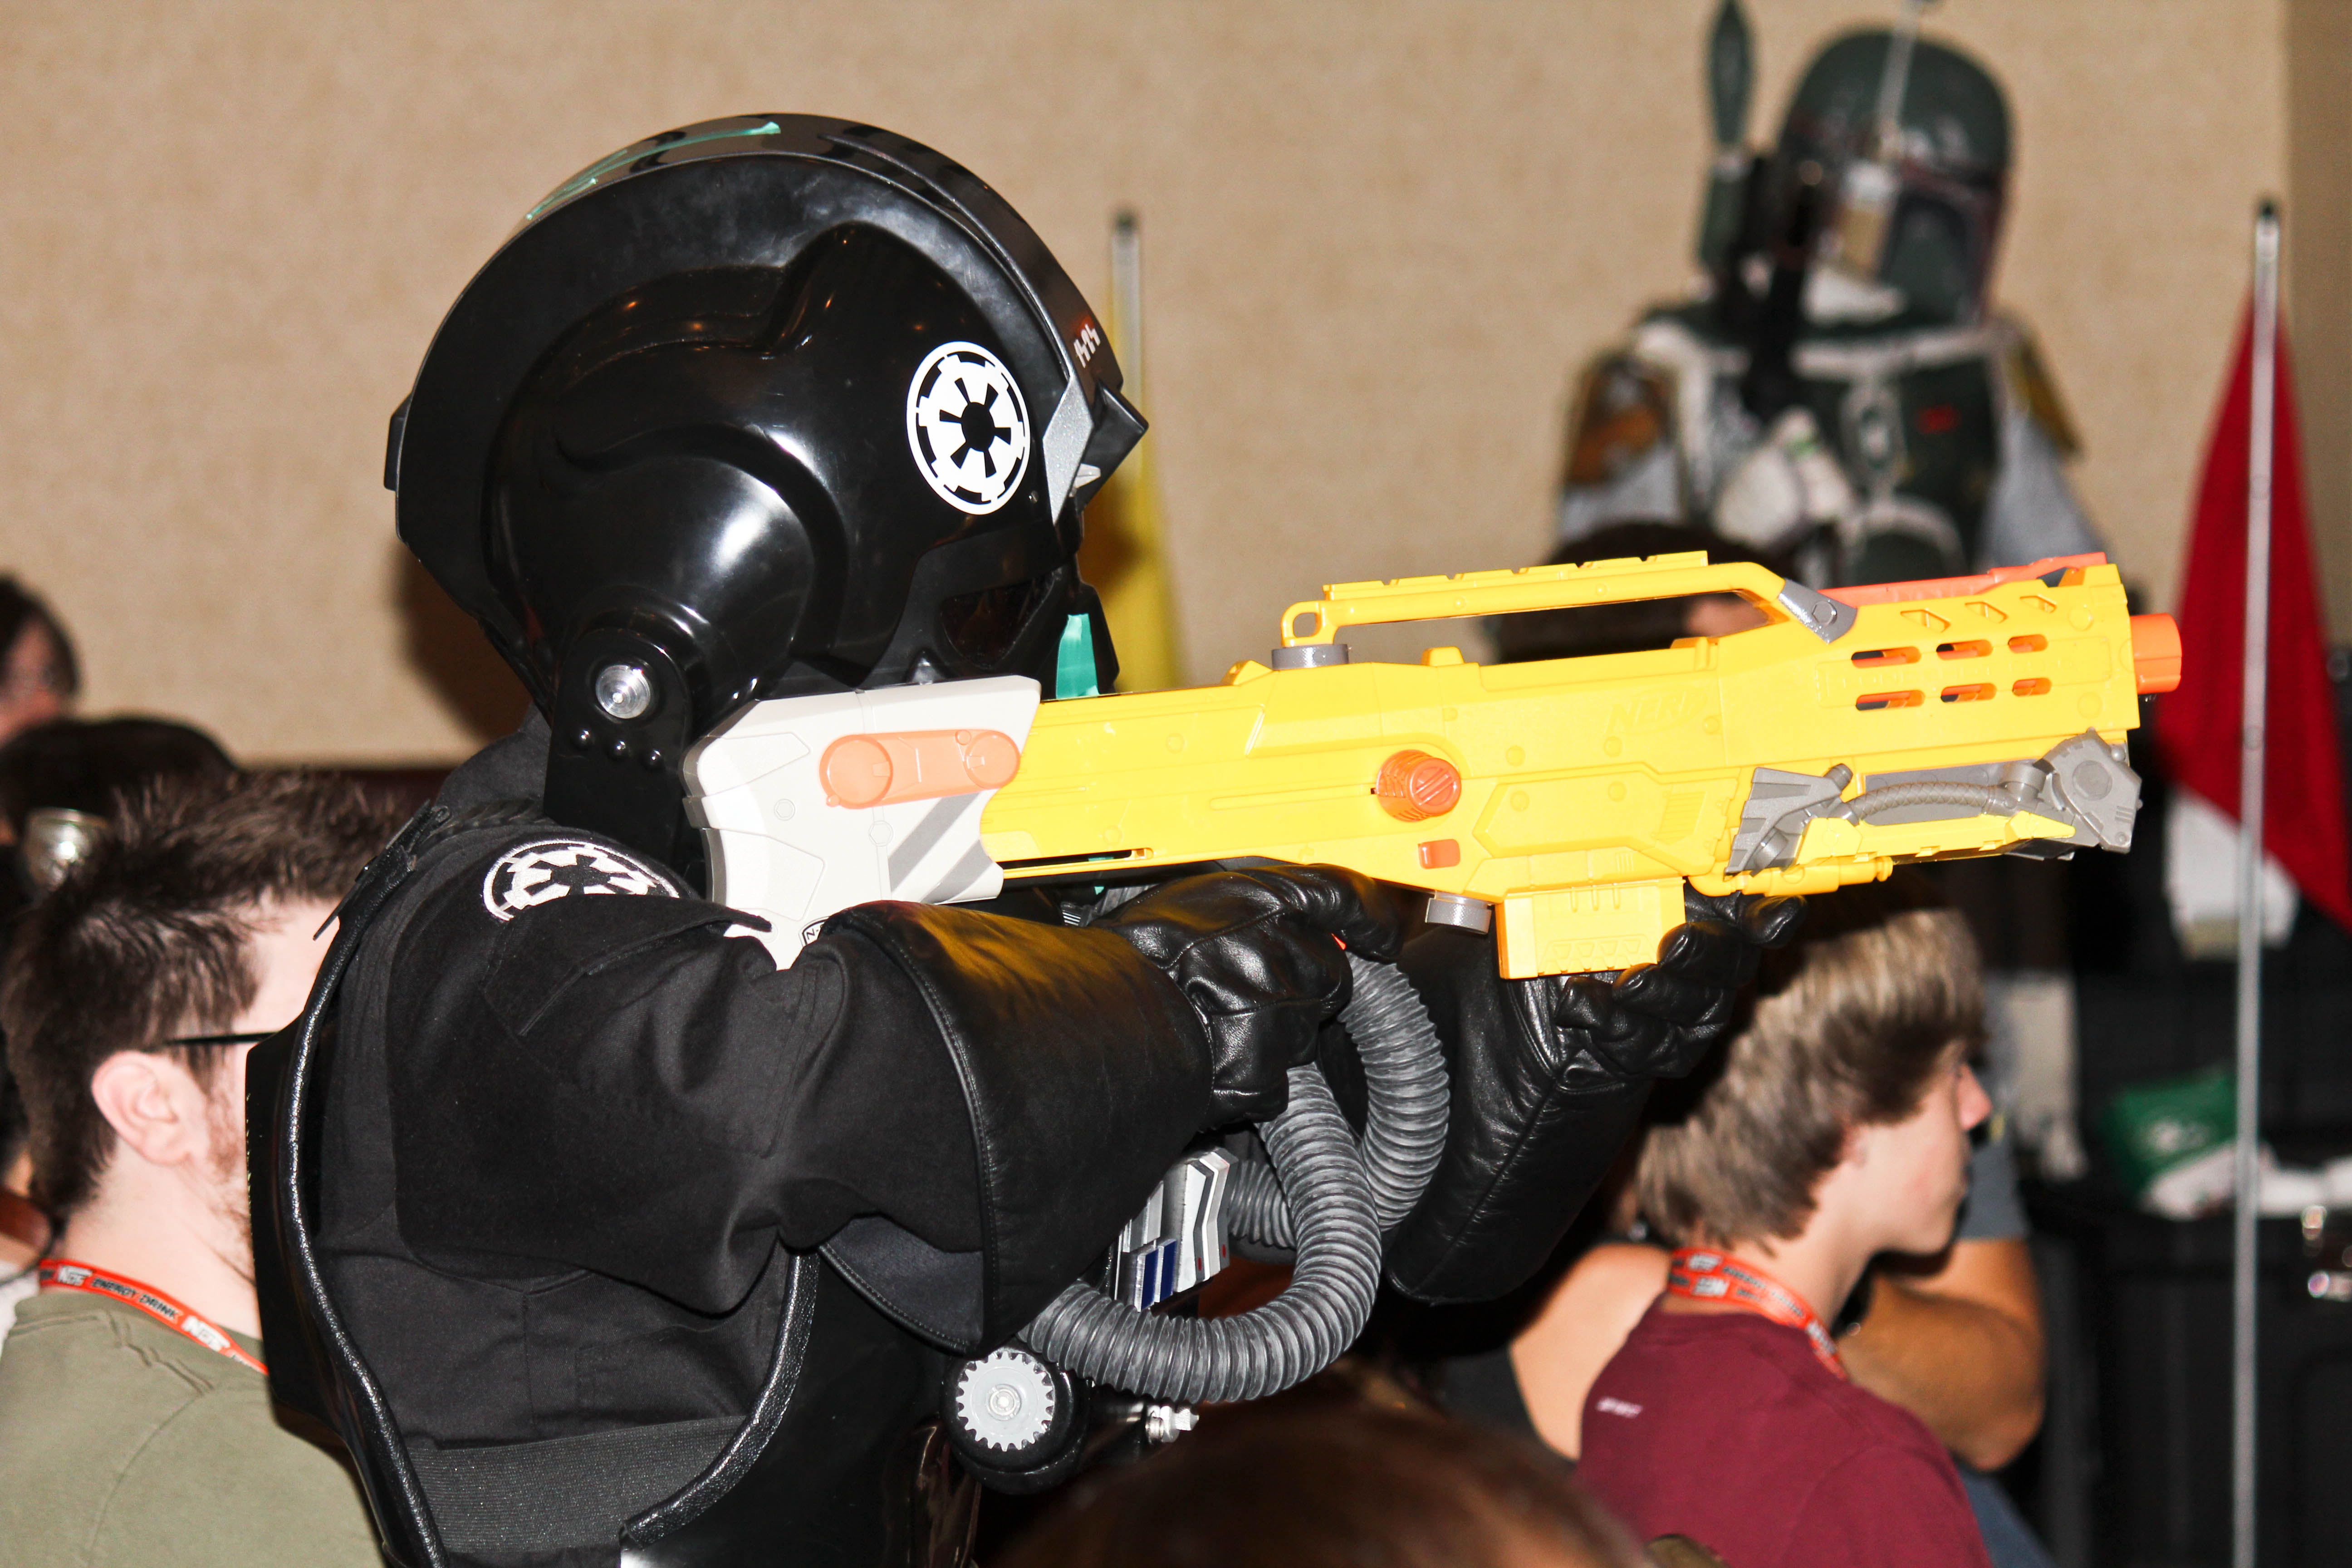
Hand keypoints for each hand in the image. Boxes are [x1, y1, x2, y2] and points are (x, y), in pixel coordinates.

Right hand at [1096, 866, 1408, 1124]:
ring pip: (1302, 1031)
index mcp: (1267, 902)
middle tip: (1245, 987)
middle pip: (1329, 977)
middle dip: (1300, 986)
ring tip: (1214, 1021)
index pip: (1343, 900)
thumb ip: (1248, 905)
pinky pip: (1276, 1080)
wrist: (1106, 1020)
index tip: (1379, 936)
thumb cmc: (1134, 958)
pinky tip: (1213, 1057)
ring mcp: (1281, 1017)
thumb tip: (1284, 912)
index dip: (1368, 919)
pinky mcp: (1267, 1072)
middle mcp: (1285, 956)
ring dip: (1272, 1031)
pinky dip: (1251, 1075)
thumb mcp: (1190, 898)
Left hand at [1553, 890, 1803, 1078]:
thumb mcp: (1566, 899)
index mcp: (1694, 913)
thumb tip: (1610, 830)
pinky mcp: (1658, 1053)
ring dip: (1658, 993)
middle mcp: (1701, 965)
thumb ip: (1599, 871)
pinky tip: (1580, 1002)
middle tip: (1672, 945)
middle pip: (1730, 960)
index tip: (1771, 917)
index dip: (1770, 914)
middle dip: (1703, 952)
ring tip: (1623, 983)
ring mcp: (1684, 1014)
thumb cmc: (1561, 948)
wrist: (1532, 1028)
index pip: (1748, 911)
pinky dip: (1612, 1022)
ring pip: (1694, 1005)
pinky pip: (1650, 1042)